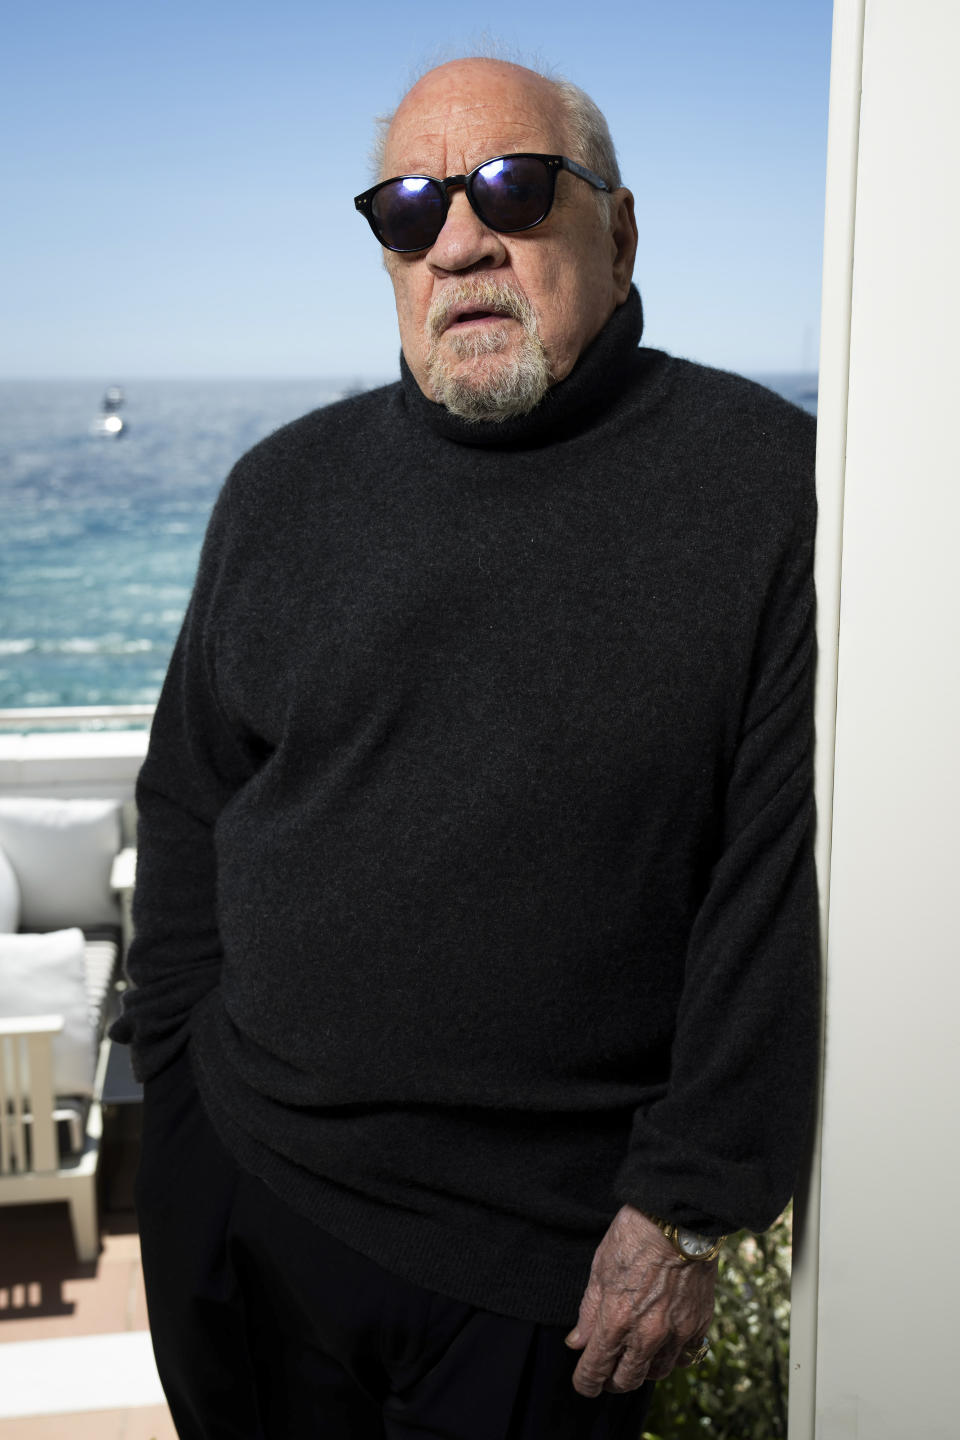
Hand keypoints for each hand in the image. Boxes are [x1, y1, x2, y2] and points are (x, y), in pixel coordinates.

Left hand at [565, 1205, 717, 1395]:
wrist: (678, 1218)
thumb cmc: (634, 1236)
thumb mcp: (599, 1269)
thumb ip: (589, 1311)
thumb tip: (577, 1342)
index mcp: (617, 1319)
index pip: (596, 1369)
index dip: (586, 1382)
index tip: (583, 1383)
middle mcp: (647, 1333)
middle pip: (627, 1380)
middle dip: (612, 1380)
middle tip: (606, 1371)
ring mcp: (677, 1331)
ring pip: (657, 1373)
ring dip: (642, 1369)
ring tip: (634, 1356)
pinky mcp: (699, 1324)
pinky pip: (684, 1357)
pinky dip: (671, 1356)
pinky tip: (663, 1344)